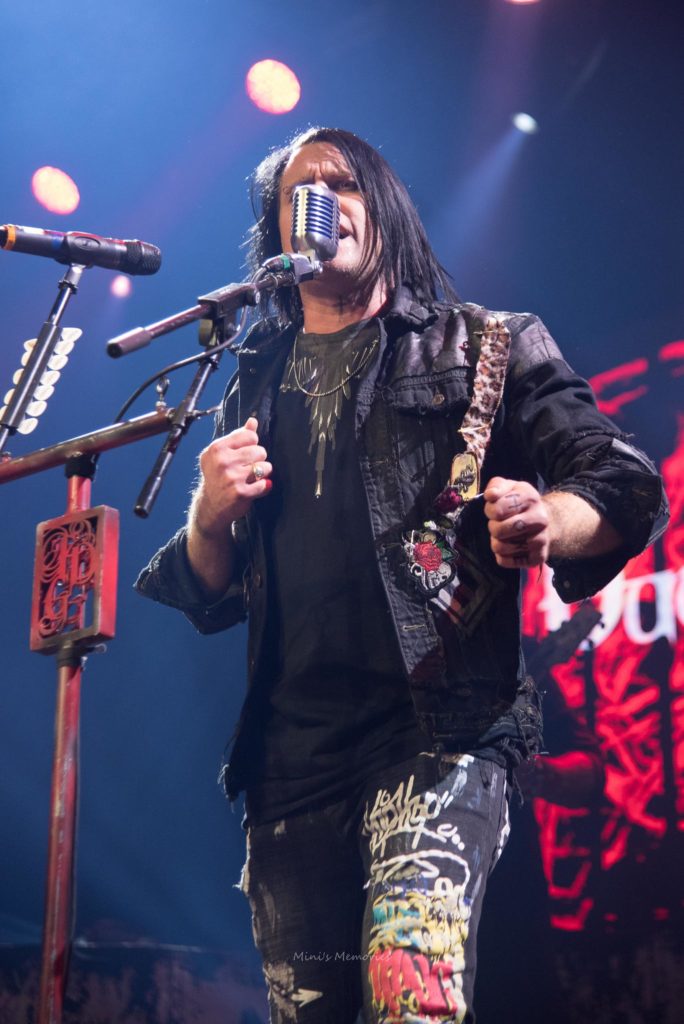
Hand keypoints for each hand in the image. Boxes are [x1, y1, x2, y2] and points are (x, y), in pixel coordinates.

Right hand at [191, 416, 272, 538]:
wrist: (210, 505)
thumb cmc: (218, 476)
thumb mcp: (222, 454)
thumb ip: (238, 437)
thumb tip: (253, 421)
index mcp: (217, 448)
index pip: (250, 436)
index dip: (252, 445)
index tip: (245, 454)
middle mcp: (222, 461)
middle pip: (260, 451)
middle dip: (259, 459)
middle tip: (248, 468)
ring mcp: (231, 478)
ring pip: (265, 467)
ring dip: (263, 473)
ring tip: (252, 478)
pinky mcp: (240, 493)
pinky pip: (264, 484)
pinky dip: (263, 487)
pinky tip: (254, 488)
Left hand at [484, 476, 549, 568]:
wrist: (545, 520)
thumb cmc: (520, 503)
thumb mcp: (510, 487)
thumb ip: (496, 486)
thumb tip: (491, 495)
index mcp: (531, 498)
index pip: (497, 510)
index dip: (490, 510)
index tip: (495, 510)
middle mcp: (540, 519)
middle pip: (498, 530)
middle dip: (493, 527)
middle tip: (498, 524)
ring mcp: (541, 540)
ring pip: (500, 547)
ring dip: (496, 542)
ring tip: (504, 535)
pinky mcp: (537, 558)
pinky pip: (504, 561)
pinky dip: (502, 556)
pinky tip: (510, 546)